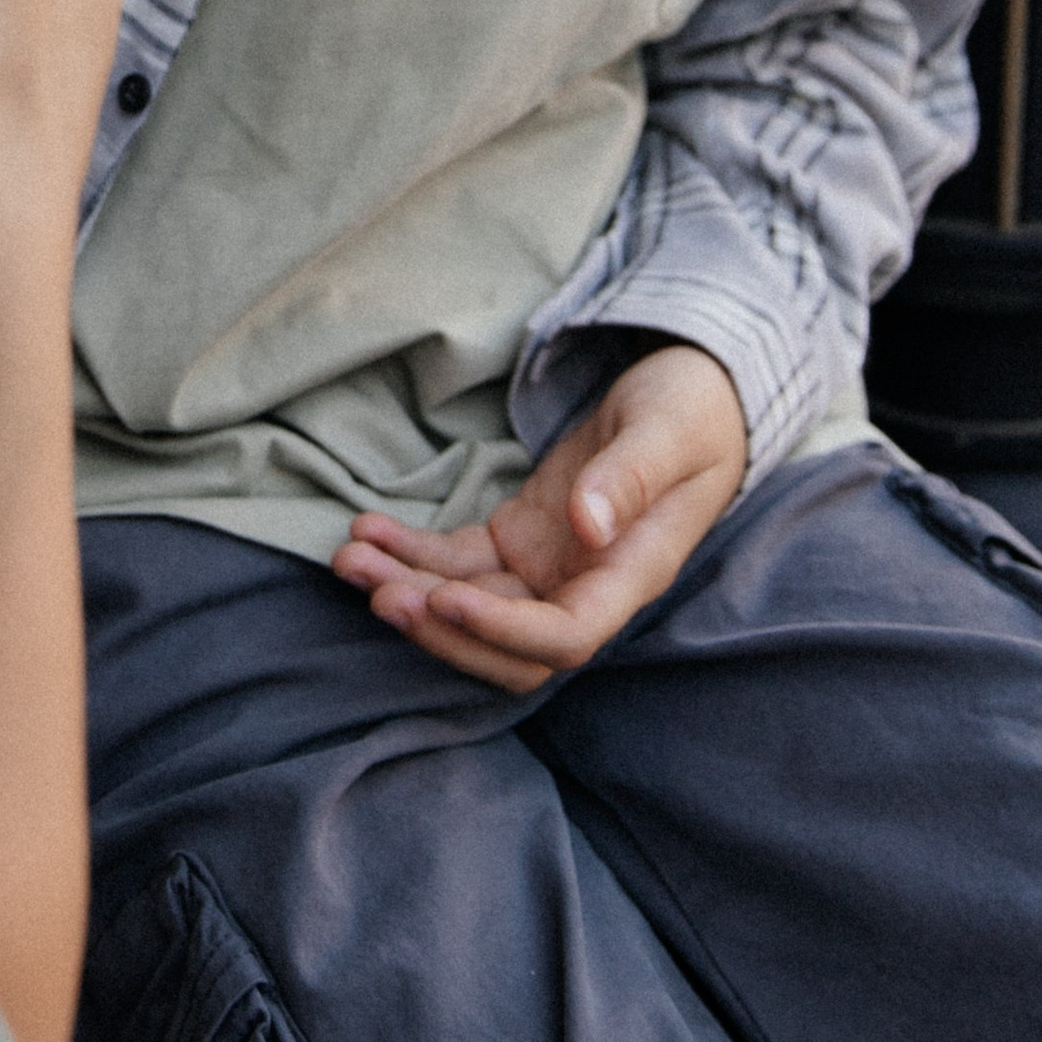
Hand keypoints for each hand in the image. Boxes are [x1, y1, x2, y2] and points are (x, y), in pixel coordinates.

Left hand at [329, 346, 745, 693]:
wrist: (690, 397)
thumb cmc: (692, 411)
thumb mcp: (668, 430)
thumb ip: (631, 476)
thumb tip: (590, 526)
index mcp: (632, 573)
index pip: (567, 635)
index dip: (502, 631)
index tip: (443, 598)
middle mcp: (585, 585)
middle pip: (506, 645)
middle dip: (437, 627)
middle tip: (374, 590)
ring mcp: (548, 567)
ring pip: (470, 605)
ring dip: (407, 589)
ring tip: (349, 558)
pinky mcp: (518, 540)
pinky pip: (457, 562)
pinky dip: (410, 553)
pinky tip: (367, 531)